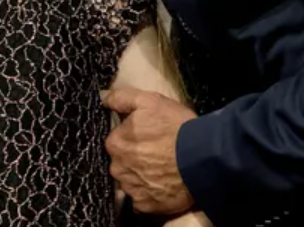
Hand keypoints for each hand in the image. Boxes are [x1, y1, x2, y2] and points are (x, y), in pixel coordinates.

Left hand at [102, 87, 197, 214]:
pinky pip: (141, 198)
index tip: (146, 134)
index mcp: (115, 143)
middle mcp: (118, 168)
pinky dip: (149, 191)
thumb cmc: (174, 127)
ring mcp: (131, 189)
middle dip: (134, 156)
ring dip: (141, 174)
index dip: (131, 135)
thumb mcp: (148, 101)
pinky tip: (162, 182)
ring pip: (130, 179)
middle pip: (121, 160)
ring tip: (161, 167)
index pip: (116, 138)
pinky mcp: (145, 205)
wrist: (201, 158)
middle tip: (155, 151)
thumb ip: (121, 98)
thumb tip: (102, 97)